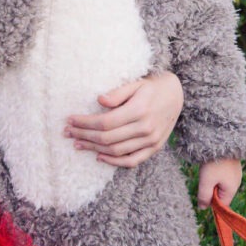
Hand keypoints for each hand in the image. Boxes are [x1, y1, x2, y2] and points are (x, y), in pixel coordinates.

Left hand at [64, 72, 183, 167]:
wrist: (177, 94)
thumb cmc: (151, 87)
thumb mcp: (135, 83)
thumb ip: (118, 93)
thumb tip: (100, 100)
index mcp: (139, 110)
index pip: (105, 122)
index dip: (85, 123)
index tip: (70, 120)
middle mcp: (145, 128)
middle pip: (107, 138)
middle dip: (84, 136)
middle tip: (68, 133)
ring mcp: (151, 140)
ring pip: (116, 150)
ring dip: (94, 149)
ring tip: (78, 143)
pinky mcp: (154, 148)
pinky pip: (132, 160)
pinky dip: (115, 162)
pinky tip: (99, 157)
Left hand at [197, 158, 241, 208]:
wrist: (222, 141)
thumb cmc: (214, 163)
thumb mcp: (206, 181)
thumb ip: (204, 196)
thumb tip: (203, 208)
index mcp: (232, 189)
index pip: (223, 204)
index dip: (212, 204)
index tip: (203, 195)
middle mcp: (236, 182)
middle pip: (222, 194)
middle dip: (211, 191)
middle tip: (205, 180)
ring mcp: (235, 173)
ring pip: (221, 184)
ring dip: (212, 182)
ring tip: (208, 171)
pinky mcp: (232, 166)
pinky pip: (223, 176)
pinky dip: (215, 174)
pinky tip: (211, 166)